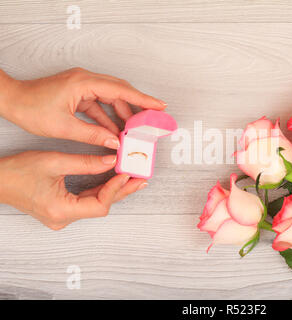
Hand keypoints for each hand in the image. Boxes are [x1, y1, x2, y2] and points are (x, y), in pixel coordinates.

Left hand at [0, 68, 165, 148]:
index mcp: (84, 83)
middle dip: (137, 106)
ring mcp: (83, 85)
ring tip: (133, 131)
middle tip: (152, 120)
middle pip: (120, 91)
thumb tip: (115, 143)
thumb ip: (93, 135)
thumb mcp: (64, 127)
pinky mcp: (79, 93)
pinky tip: (114, 130)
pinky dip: (108, 117)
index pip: (121, 90)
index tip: (159, 105)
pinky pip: (100, 104)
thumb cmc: (30, 109)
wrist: (11, 100)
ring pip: (111, 98)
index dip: (143, 98)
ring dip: (122, 114)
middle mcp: (86, 80)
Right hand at [0, 151, 146, 229]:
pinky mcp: (61, 211)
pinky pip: (86, 201)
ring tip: (132, 177)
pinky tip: (113, 180)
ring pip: (95, 203)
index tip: (127, 173)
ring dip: (113, 189)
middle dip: (121, 190)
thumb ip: (85, 162)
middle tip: (141, 178)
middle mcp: (63, 219)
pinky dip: (100, 190)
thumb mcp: (54, 162)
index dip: (115, 189)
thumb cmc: (17, 172)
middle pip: (101, 206)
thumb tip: (112, 160)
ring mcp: (62, 217)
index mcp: (60, 210)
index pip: (99, 205)